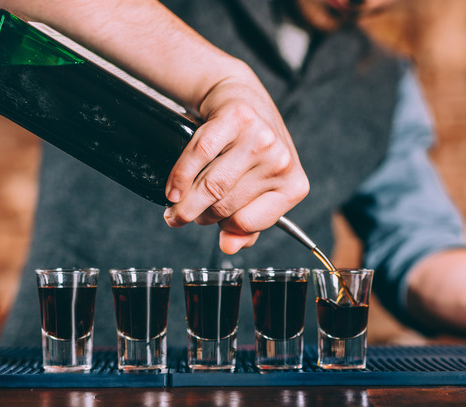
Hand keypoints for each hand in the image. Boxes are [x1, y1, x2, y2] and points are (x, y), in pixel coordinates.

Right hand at [162, 74, 308, 253]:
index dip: (224, 228)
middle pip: (226, 206)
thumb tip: (229, 248)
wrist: (242, 99)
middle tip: (182, 218)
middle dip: (199, 217)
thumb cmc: (251, 150)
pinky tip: (172, 190)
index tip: (209, 226)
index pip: (249, 223)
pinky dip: (180, 177)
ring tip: (173, 211)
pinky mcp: (234, 118)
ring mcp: (259, 138)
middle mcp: (281, 160)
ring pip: (212, 185)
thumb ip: (249, 225)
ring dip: (185, 204)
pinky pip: (198, 156)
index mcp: (293, 184)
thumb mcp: (259, 188)